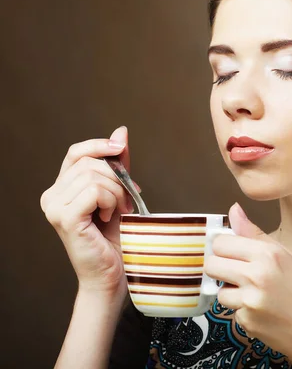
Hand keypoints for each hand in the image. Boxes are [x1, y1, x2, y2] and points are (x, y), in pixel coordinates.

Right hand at [40, 126, 138, 297]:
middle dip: (117, 179)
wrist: (112, 274)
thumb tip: (121, 131)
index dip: (98, 145)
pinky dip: (111, 201)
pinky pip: (95, 191)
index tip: (120, 148)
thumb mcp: (120, 193)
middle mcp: (51, 196)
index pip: (76, 152)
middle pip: (90, 163)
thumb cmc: (115, 238)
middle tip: (126, 202)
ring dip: (117, 193)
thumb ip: (118, 165)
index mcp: (61, 189)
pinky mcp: (64, 218)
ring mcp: (54, 207)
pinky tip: (110, 217)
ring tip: (117, 212)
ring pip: (94, 177)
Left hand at [203, 203, 291, 365]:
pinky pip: (232, 312)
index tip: (232, 252)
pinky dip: (243, 311)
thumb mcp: (287, 255)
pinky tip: (263, 311)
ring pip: (219, 291)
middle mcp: (255, 275)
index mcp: (267, 254)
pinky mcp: (246, 322)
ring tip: (255, 294)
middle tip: (236, 273)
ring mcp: (249, 301)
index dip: (224, 247)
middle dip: (220, 268)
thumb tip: (234, 210)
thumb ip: (254, 234)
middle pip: (212, 265)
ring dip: (231, 293)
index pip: (221, 242)